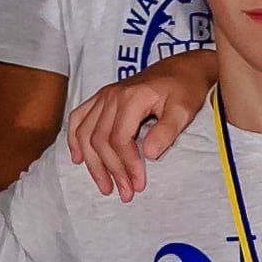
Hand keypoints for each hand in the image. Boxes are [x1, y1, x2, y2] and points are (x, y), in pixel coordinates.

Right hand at [64, 52, 214, 199]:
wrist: (183, 68)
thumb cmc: (186, 88)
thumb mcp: (183, 109)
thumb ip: (166, 131)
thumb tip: (149, 155)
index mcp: (132, 97)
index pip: (120, 139)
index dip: (127, 165)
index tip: (138, 185)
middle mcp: (112, 95)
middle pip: (100, 140)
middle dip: (111, 170)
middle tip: (125, 193)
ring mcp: (104, 95)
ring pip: (86, 133)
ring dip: (93, 163)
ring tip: (105, 186)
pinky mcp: (102, 97)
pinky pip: (79, 118)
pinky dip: (75, 139)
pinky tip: (78, 158)